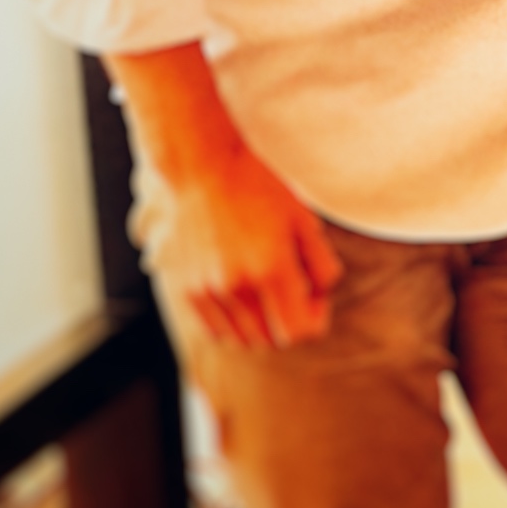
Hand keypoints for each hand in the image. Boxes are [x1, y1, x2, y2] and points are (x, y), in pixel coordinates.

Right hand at [150, 142, 342, 351]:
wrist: (199, 168)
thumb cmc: (257, 187)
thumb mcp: (302, 218)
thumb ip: (321, 263)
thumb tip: (320, 296)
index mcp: (271, 267)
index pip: (298, 330)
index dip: (315, 319)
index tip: (315, 296)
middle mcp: (236, 286)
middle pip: (271, 339)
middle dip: (289, 321)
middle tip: (293, 290)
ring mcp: (206, 291)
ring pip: (242, 339)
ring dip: (261, 325)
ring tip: (266, 290)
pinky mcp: (185, 290)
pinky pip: (215, 330)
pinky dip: (233, 324)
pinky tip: (241, 294)